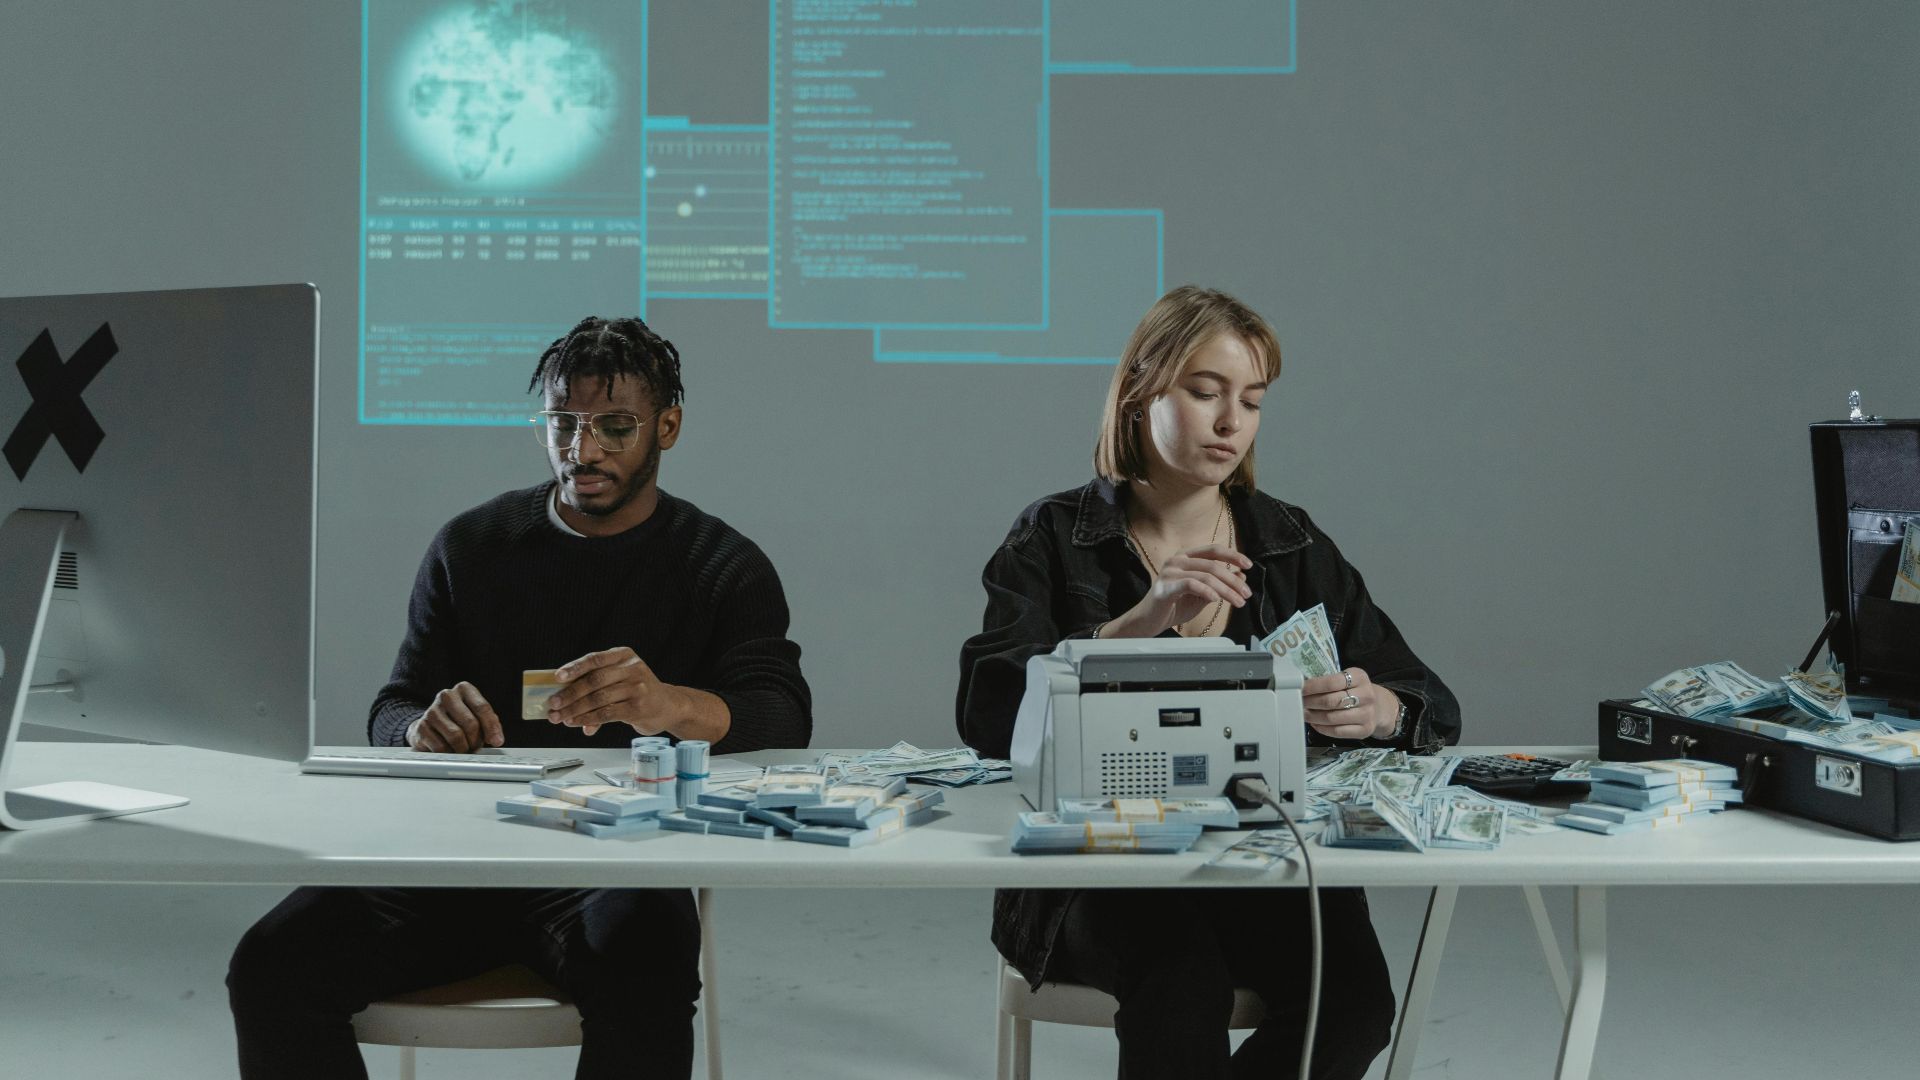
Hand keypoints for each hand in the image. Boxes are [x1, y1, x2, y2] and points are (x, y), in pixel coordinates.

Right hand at [406, 682, 502, 752]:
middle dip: (476, 740)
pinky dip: (449, 753)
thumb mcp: (477, 715)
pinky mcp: (421, 726)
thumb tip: (497, 739)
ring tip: (464, 749)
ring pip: (456, 736)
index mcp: (464, 688)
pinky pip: (441, 747)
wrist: (430, 725)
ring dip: (464, 748)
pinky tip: (450, 750)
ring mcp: (432, 710)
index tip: (497, 741)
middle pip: (470, 723)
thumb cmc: (458, 720)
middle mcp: (446, 695)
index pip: (482, 707)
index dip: (491, 727)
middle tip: (476, 746)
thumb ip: (490, 723)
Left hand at [545, 647, 683, 737]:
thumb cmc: (637, 691)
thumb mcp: (620, 679)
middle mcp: (632, 668)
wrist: (668, 705)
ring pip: (598, 699)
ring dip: (575, 710)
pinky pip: (607, 713)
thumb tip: (565, 702)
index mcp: (624, 655)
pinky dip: (588, 719)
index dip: (574, 668)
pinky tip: (577, 722)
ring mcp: (637, 688)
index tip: (557, 677)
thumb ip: (596, 686)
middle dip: (570, 694)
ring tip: (560, 717)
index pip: (595, 659)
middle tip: (554, 704)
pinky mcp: (638, 707)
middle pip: (594, 680)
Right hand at [1105, 543, 1252, 636]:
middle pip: (1213, 565)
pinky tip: (1216, 599)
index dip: (1232, 555)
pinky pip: (1191, 585)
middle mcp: (1177, 560)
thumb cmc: (1174, 606)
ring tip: (1237, 602)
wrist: (1149, 621)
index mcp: (1186, 557)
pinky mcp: (1165, 587)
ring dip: (1226, 590)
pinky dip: (1207, 591)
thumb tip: (1241, 575)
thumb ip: (1218, 583)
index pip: (1213, 550)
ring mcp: (1169, 572)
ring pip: (1206, 576)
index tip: (1248, 565)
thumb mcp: (1202, 593)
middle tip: (1246, 594)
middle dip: (1233, 581)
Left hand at [1302, 668, 1397, 740]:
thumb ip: (1329, 681)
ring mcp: (1367, 714)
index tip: (1300, 689)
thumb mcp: (1347, 679)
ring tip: (1304, 713)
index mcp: (1360, 677)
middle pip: (1330, 701)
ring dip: (1313, 716)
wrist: (1378, 707)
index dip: (1312, 686)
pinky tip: (1315, 723)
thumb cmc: (1355, 691)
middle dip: (1310, 702)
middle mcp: (1366, 695)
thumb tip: (1301, 686)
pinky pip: (1337, 731)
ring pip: (1331, 718)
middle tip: (1299, 702)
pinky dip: (1322, 728)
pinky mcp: (1365, 730)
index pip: (1331, 682)